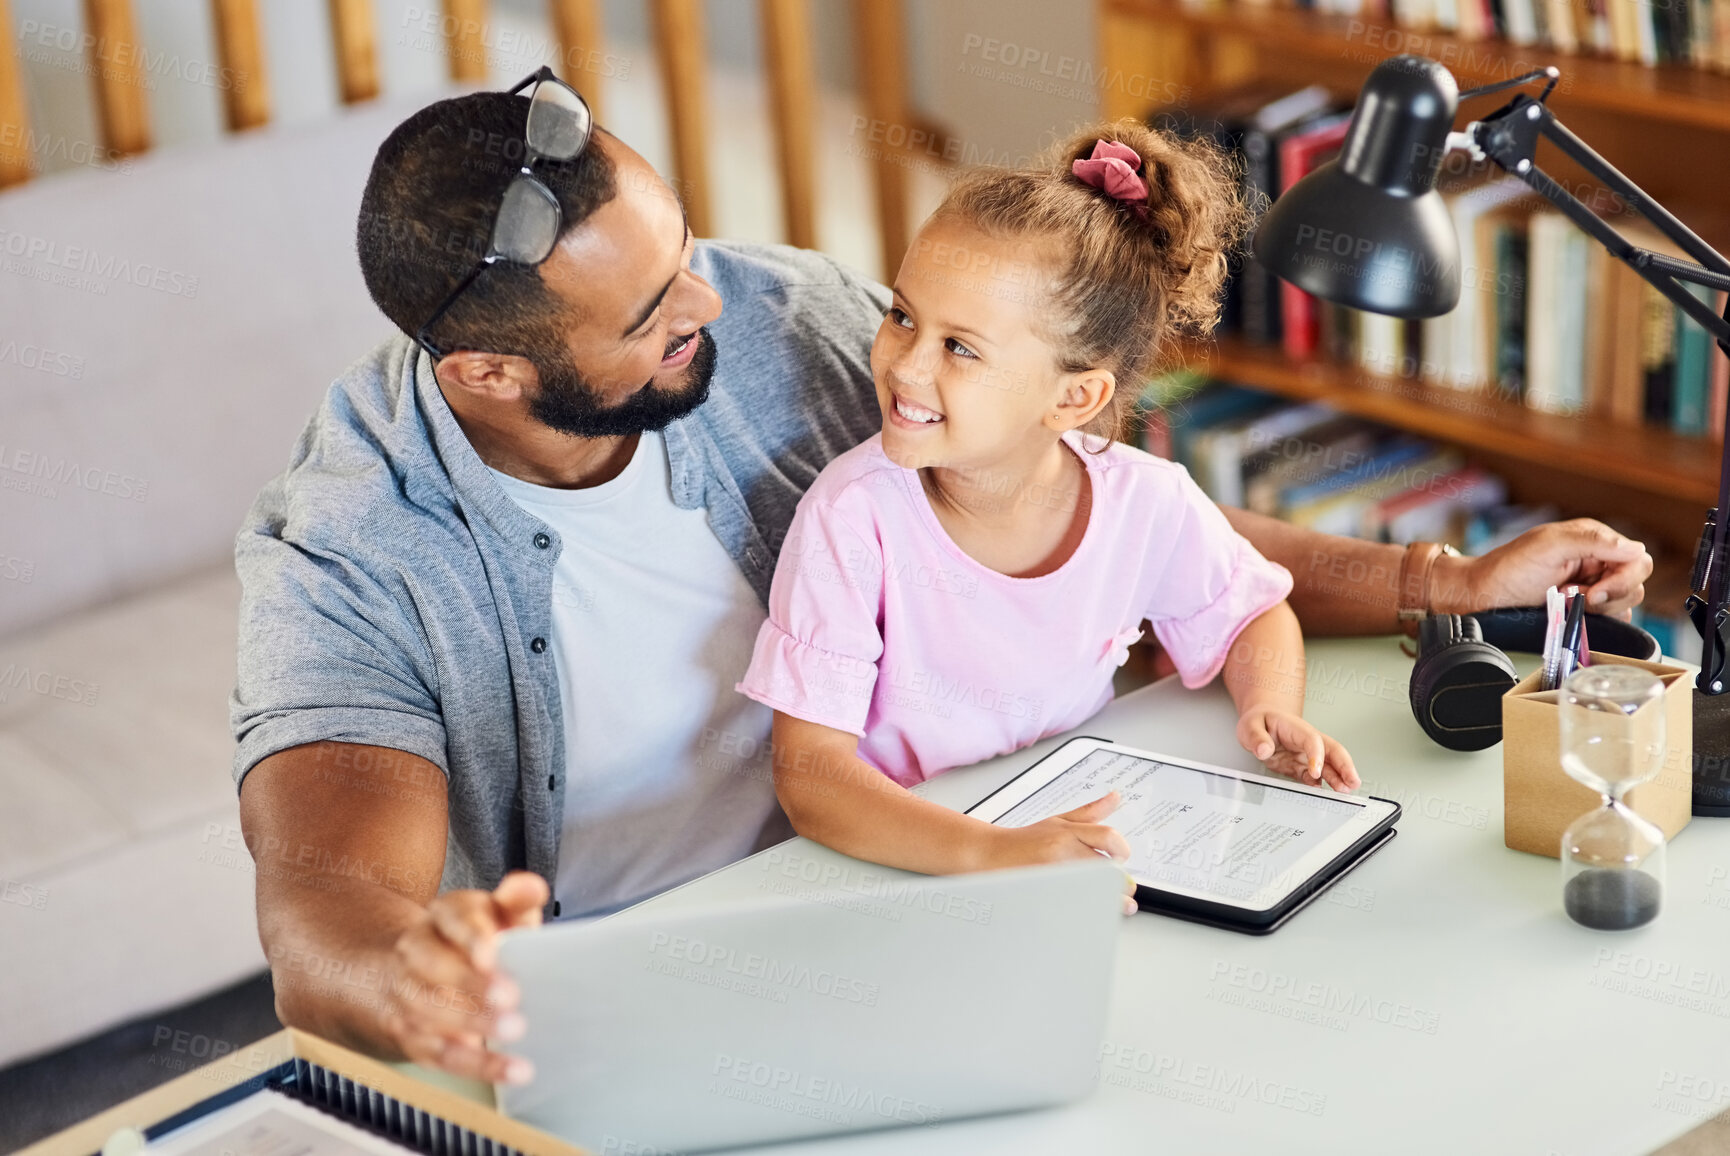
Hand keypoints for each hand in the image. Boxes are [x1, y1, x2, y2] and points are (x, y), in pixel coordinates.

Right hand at [381, 871, 548, 1084]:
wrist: (416, 973)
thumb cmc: (477, 939)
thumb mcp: (496, 913)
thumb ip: (515, 900)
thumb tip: (531, 887)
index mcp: (442, 917)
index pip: (452, 921)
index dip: (471, 937)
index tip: (492, 953)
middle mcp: (416, 953)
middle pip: (435, 967)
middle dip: (471, 983)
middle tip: (511, 997)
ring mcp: (409, 995)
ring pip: (431, 1012)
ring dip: (473, 1023)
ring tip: (516, 1030)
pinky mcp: (414, 1036)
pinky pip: (442, 1054)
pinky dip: (479, 1064)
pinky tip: (513, 1068)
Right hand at [984, 792, 1138, 913]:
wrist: (992, 855)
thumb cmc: (1025, 841)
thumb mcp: (1059, 821)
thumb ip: (1090, 812)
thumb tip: (1115, 798)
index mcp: (1068, 832)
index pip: (1108, 837)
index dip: (1122, 851)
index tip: (1122, 860)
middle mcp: (1062, 852)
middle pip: (1105, 869)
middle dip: (1120, 883)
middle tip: (1125, 891)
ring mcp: (1054, 875)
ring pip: (1094, 890)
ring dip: (1110, 901)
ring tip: (1119, 905)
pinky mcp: (1046, 894)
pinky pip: (1075, 905)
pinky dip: (1089, 911)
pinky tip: (1093, 912)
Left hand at [1237, 707, 1358, 792]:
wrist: (1261, 723)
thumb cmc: (1260, 721)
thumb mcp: (1250, 725)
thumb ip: (1256, 738)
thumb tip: (1264, 750)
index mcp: (1297, 728)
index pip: (1313, 740)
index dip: (1317, 756)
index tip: (1315, 771)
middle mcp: (1307, 741)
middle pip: (1332, 751)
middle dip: (1345, 766)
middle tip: (1353, 781)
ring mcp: (1307, 755)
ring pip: (1329, 766)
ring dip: (1338, 778)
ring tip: (1345, 791)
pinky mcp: (1302, 767)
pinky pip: (1315, 777)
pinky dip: (1321, 785)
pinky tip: (1325, 794)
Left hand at [1435, 518, 1651, 620]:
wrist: (1483, 597)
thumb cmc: (1508, 568)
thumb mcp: (1549, 546)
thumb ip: (1592, 541)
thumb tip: (1635, 548)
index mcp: (1593, 540)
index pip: (1637, 559)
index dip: (1623, 579)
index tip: (1594, 592)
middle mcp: (1597, 561)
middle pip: (1635, 583)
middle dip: (1610, 596)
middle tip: (1576, 598)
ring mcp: (1593, 586)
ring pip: (1626, 603)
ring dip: (1599, 609)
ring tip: (1565, 602)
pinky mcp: (1586, 608)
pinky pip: (1612, 618)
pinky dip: (1597, 621)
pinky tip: (1571, 614)